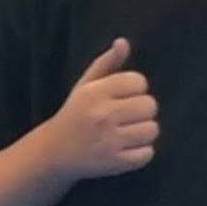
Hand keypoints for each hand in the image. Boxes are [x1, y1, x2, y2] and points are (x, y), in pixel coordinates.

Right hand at [48, 38, 158, 178]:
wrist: (54, 152)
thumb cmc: (75, 114)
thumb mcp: (85, 86)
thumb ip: (106, 63)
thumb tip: (123, 42)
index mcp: (95, 92)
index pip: (138, 81)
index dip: (136, 89)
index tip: (125, 97)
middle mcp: (102, 115)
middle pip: (150, 105)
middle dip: (143, 110)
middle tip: (128, 116)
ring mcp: (109, 141)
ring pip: (152, 130)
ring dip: (145, 132)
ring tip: (129, 133)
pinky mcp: (114, 162)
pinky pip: (147, 154)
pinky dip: (142, 153)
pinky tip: (128, 149)